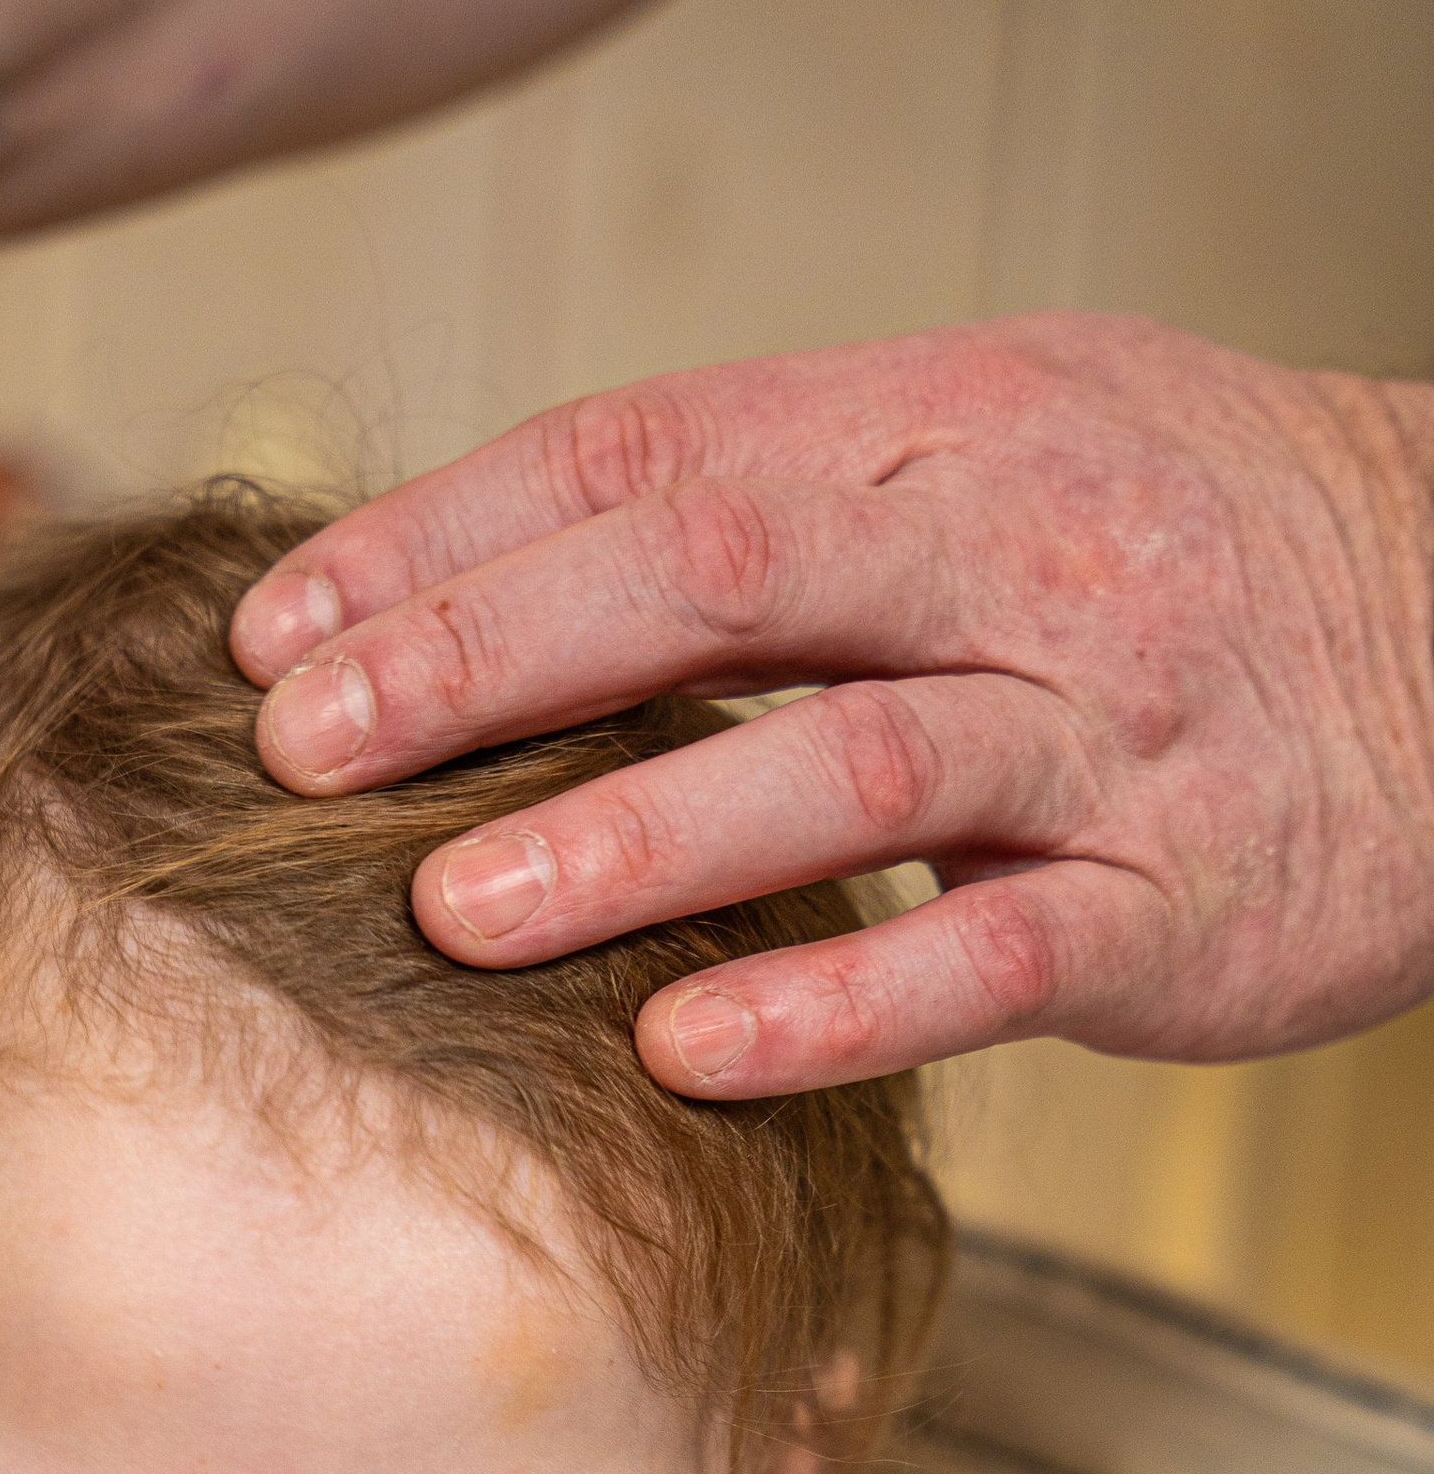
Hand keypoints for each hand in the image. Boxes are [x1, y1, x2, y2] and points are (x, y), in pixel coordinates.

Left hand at [233, 314, 1433, 1098]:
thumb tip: (506, 575)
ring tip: (452, 906)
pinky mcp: (1171, 907)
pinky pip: (986, 957)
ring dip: (634, 834)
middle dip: (491, 661)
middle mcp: (1012, 557)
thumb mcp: (988, 456)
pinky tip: (689, 1045)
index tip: (285, 630)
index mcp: (938, 428)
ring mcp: (1099, 735)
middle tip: (310, 752)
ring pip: (845, 764)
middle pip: (718, 575)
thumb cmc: (1187, 556)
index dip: (452, 539)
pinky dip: (833, 1002)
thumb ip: (775, 504)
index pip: (650, 454)